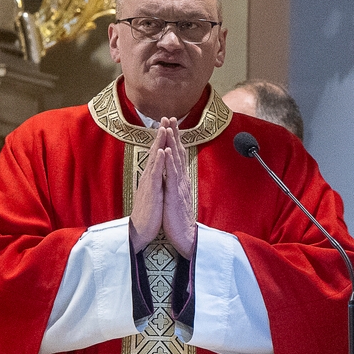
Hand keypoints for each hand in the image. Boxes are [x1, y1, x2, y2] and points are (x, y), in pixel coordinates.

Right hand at [129, 124, 166, 251]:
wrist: (140, 232)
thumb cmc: (149, 214)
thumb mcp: (155, 194)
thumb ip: (157, 181)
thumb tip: (160, 171)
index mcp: (152, 178)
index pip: (157, 155)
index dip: (162, 140)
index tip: (167, 125)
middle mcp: (149, 177)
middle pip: (155, 152)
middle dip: (161, 135)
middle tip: (165, 118)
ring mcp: (149, 183)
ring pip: (155, 159)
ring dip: (159, 143)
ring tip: (163, 128)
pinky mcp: (151, 192)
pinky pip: (156, 174)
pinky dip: (159, 161)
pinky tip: (161, 151)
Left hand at [160, 118, 196, 258]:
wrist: (185, 236)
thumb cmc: (178, 218)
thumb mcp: (176, 196)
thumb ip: (175, 183)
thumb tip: (172, 173)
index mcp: (180, 180)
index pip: (178, 155)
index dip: (175, 139)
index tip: (172, 124)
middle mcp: (181, 179)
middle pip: (179, 152)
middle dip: (175, 134)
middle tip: (171, 117)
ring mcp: (179, 185)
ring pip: (176, 159)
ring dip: (172, 142)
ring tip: (169, 127)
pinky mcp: (175, 194)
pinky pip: (172, 174)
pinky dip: (170, 161)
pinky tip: (168, 149)